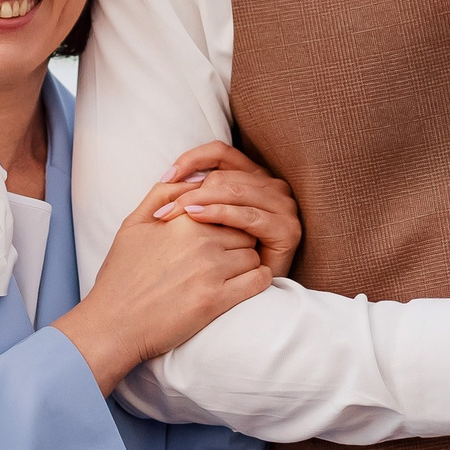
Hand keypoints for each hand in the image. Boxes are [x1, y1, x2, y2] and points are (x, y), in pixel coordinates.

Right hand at [56, 181, 272, 394]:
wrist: (112, 324)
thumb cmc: (121, 275)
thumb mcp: (133, 225)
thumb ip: (163, 194)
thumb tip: (196, 177)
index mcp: (183, 219)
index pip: (226, 207)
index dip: (225, 222)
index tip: (220, 237)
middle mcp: (200, 241)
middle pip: (243, 230)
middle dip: (238, 242)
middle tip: (226, 258)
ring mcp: (210, 270)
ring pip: (253, 255)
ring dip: (246, 264)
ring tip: (230, 275)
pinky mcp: (216, 300)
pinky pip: (259, 280)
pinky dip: (258, 281)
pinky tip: (245, 286)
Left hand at [148, 142, 301, 276]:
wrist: (241, 296)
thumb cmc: (216, 259)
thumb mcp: (201, 219)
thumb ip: (191, 194)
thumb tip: (168, 177)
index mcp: (253, 177)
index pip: (221, 153)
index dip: (192, 159)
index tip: (166, 177)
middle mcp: (272, 187)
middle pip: (225, 175)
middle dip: (190, 190)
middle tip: (163, 209)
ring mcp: (282, 207)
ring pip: (235, 192)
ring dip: (201, 200)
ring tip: (174, 214)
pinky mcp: (286, 230)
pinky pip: (249, 216)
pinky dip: (221, 214)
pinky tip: (196, 219)